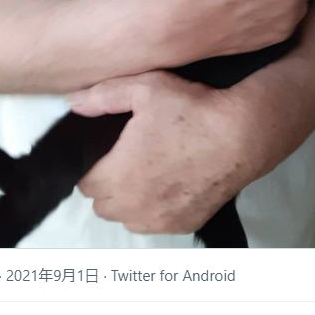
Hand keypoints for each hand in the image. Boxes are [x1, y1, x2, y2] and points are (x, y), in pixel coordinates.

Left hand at [69, 71, 257, 232]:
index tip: (107, 151)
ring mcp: (159, 220)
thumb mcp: (145, 88)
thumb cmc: (191, 110)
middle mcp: (133, 206)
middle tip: (126, 157)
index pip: (83, 182)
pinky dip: (155, 209)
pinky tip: (170, 184)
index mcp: (117, 175)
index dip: (92, 165)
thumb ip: (102, 96)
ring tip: (147, 171)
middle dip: (107, 184)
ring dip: (129, 200)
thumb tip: (72, 104)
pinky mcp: (183, 225)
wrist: (241, 135)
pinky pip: (154, 224)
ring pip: (127, 218)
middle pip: (101, 204)